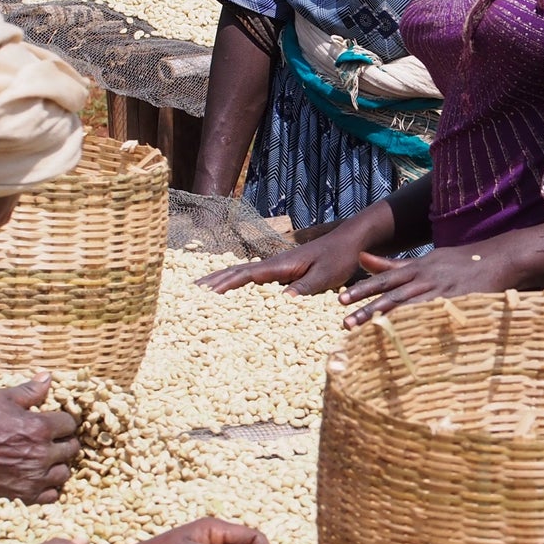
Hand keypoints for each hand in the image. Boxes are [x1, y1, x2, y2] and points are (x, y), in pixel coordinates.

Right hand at [0, 375, 80, 505]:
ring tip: (46, 460)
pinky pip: (51, 495)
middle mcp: (41, 454)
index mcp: (40, 428)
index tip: (54, 422)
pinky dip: (48, 488)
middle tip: (51, 440)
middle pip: (72, 449)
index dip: (63, 421)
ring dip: (58, 465)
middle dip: (64, 442)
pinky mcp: (23, 494)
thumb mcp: (1, 398)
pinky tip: (38, 478)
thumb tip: (48, 376)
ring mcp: (33, 477)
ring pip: (64, 473)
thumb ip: (29, 390)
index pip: (70, 424)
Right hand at [198, 228, 369, 297]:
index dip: (225, 284)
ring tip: (203, 288)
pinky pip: (255, 277)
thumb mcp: (326, 276)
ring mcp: (278, 266)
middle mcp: (274, 264)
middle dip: (214, 281)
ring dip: (222, 279)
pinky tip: (234, 288)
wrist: (351, 241)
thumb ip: (304, 288)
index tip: (206, 293)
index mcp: (280, 265)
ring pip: (243, 272)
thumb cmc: (339, 258)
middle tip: (192, 291)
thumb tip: (281, 301)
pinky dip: (238, 281)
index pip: (246, 275)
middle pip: (237, 271)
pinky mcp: (284, 270)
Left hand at [336, 241, 524, 327]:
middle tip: (346, 322)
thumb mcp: (424, 259)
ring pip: (410, 306)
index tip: (341, 301)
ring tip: (368, 333)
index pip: (384, 279)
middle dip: (368, 309)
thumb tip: (362, 259)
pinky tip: (407, 335)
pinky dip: (420, 324)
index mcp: (417, 267)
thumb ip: (393, 263)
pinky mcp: (457, 301)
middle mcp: (426, 277)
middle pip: (392, 295)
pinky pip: (435, 315)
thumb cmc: (458, 262)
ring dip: (388, 319)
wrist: (497, 259)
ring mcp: (441, 290)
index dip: (362, 290)